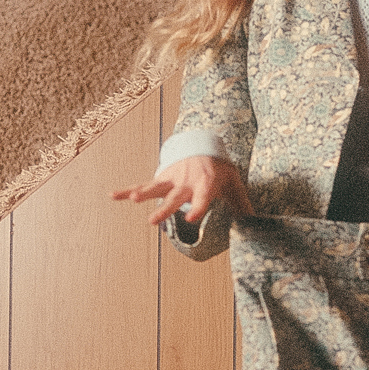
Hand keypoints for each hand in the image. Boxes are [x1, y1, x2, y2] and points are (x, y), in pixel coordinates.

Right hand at [112, 156, 252, 227]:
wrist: (205, 146)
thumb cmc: (220, 170)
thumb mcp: (234, 184)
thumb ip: (242, 204)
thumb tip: (255, 223)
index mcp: (206, 184)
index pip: (203, 198)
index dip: (198, 207)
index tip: (191, 218)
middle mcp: (187, 182)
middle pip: (175, 197)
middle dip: (164, 208)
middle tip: (152, 220)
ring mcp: (172, 179)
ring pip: (156, 188)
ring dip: (144, 193)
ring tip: (132, 199)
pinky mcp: (162, 178)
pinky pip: (143, 184)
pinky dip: (127, 190)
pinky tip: (113, 195)